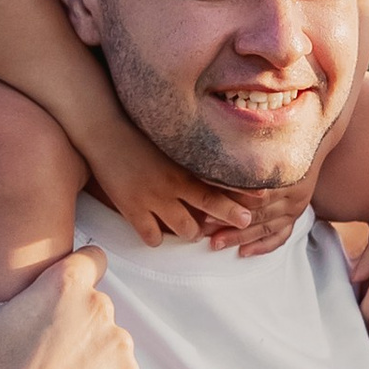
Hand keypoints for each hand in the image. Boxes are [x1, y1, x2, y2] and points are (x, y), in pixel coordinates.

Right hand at [0, 223, 137, 368]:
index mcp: (66, 284)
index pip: (92, 257)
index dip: (78, 273)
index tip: (59, 296)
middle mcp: (100, 307)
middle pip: (96, 303)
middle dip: (77, 319)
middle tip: (45, 346)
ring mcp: (119, 344)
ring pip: (109, 338)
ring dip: (92, 351)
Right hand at [85, 120, 256, 253]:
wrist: (104, 131)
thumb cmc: (136, 133)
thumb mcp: (168, 141)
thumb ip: (190, 151)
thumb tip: (213, 155)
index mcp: (183, 166)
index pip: (220, 182)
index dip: (242, 193)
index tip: (264, 197)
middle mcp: (173, 185)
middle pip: (209, 208)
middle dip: (226, 218)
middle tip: (242, 223)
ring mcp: (153, 199)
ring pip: (186, 229)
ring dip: (192, 231)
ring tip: (191, 229)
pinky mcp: (132, 210)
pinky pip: (153, 238)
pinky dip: (157, 238)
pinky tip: (157, 232)